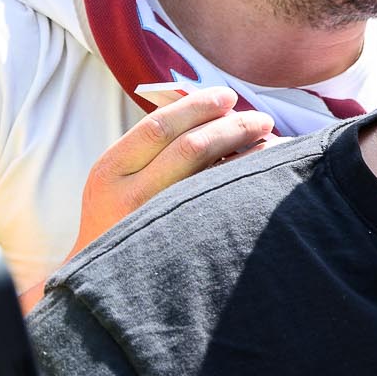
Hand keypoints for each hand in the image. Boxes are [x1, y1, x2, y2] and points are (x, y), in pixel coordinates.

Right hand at [73, 87, 274, 253]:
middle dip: (232, 127)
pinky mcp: (184, 244)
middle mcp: (131, 194)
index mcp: (110, 170)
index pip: (159, 126)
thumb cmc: (118, 217)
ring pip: (213, 175)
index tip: (227, 96)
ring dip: (248, 152)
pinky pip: (222, 203)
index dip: (197, 106)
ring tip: (270, 139)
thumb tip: (210, 112)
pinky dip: (246, 180)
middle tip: (261, 118)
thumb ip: (151, 148)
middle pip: (191, 147)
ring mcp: (158, 221)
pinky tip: (264, 172)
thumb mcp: (118, 179)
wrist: (105, 279)